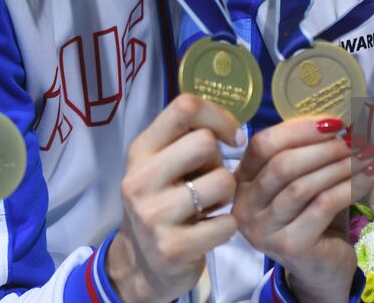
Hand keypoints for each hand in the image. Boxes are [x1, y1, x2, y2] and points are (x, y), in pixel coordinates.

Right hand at [106, 94, 242, 302]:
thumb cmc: (163, 203)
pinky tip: (210, 230)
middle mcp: (140, 179)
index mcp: (141, 150)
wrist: (141, 266)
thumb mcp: (161, 166)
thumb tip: (233, 130)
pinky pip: (226, 223)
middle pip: (205, 142)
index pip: (185, 107)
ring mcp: (153, 215)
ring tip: (209, 205)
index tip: (231, 137)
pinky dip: (227, 226)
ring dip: (227, 195)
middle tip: (209, 180)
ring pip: (223, 181)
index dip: (218, 116)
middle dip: (219, 161)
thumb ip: (186, 140)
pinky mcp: (172, 248)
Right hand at [233, 116, 356, 301]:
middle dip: (323, 147)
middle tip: (356, 139)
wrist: (322, 270)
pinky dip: (349, 186)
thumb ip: (310, 152)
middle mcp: (244, 207)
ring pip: (302, 185)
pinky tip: (369, 177)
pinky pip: (322, 205)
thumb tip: (338, 116)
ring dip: (339, 165)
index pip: (263, 144)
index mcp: (242, 182)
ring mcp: (263, 230)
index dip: (299, 128)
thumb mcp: (305, 180)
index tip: (334, 121)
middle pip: (281, 164)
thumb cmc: (314, 217)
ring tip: (366, 155)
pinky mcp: (289, 246)